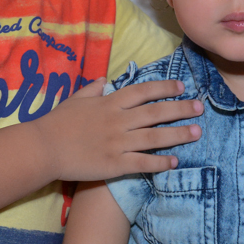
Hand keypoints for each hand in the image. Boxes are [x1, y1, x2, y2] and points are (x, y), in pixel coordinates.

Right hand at [37, 78, 201, 179]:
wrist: (44, 148)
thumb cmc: (56, 123)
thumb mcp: (75, 99)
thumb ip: (92, 89)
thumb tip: (104, 80)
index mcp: (109, 102)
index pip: (143, 91)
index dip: (164, 87)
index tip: (181, 87)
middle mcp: (118, 120)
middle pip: (155, 112)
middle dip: (180, 109)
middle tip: (200, 107)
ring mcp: (118, 142)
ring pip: (154, 137)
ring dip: (178, 134)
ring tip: (196, 132)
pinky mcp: (114, 164)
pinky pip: (142, 162)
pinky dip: (159, 162)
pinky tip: (174, 161)